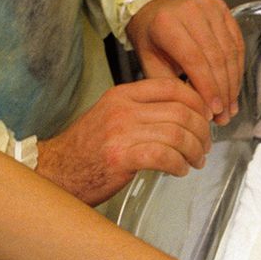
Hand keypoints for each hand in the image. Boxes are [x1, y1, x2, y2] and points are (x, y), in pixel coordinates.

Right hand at [34, 77, 210, 205]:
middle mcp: (123, 109)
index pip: (172, 87)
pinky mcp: (122, 157)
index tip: (204, 119)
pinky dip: (179, 165)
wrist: (56, 172)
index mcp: (123, 94)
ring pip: (177, 134)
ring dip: (194, 151)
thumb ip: (142, 112)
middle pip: (181, 111)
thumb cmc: (87, 151)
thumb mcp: (112, 117)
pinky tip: (179, 170)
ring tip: (195, 162)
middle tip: (204, 147)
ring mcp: (121, 132)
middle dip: (201, 132)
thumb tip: (180, 116)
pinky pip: (165, 156)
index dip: (197, 103)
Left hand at [126, 0, 244, 125]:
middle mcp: (191, 10)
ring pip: (230, 53)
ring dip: (232, 85)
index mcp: (167, 23)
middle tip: (223, 116)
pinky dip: (238, 70)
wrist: (154, 9)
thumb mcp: (150, 64)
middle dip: (222, 92)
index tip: (213, 111)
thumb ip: (172, 86)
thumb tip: (197, 108)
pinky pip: (237, 45)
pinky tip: (234, 88)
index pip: (194, 60)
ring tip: (230, 107)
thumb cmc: (151, 38)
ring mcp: (210, 8)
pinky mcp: (223, 9)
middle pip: (216, 58)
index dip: (207, 89)